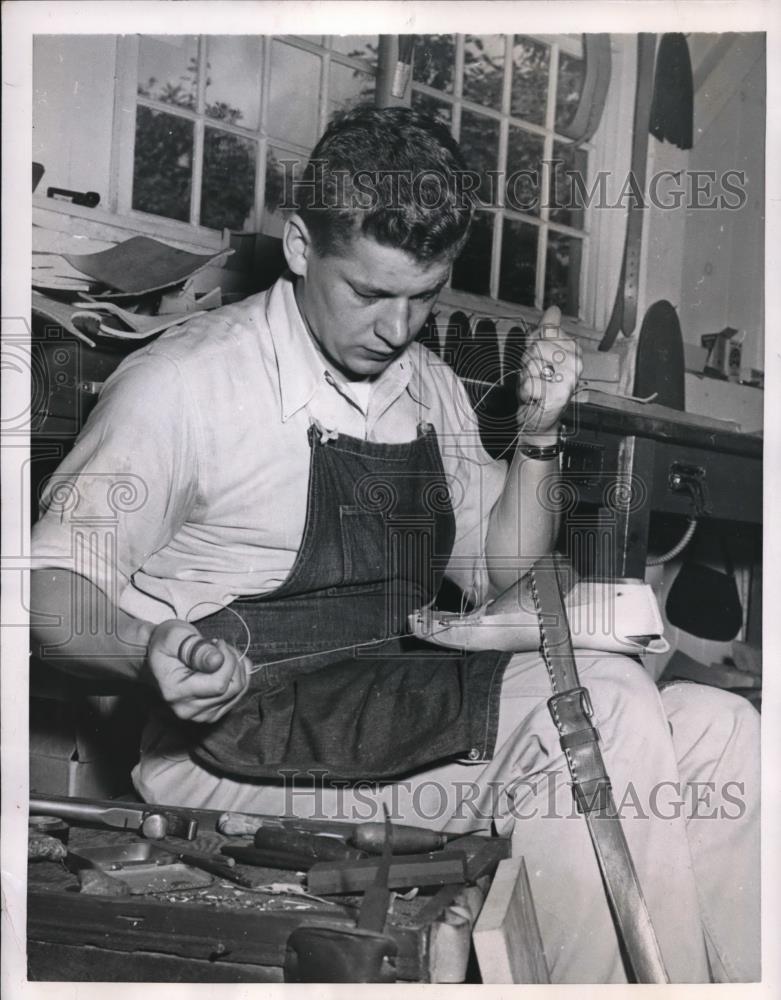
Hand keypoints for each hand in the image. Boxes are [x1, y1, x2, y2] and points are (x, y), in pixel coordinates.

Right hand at [145, 619, 250, 722]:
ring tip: (220, 654)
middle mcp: (187, 709)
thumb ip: (196, 649)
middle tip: (219, 646)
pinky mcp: (211, 714)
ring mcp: (200, 715)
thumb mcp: (175, 637)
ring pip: (238, 692)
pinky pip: (237, 696)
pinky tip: (225, 664)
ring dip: (237, 668)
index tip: (218, 643)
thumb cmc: (165, 644)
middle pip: (232, 689)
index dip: (227, 660)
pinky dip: (238, 677)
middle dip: (234, 662)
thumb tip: (217, 661)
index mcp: (175, 692)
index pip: (219, 684)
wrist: (155, 658)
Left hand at [517, 305, 581, 441]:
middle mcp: (575, 363)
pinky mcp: (558, 395)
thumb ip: (545, 331)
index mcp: (573, 349)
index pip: (545, 332)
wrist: (539, 419)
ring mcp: (568, 379)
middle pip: (536, 347)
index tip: (539, 359)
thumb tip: (553, 310)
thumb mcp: (540, 354)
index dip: (533, 345)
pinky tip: (534, 396)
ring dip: (526, 377)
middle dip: (528, 362)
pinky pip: (529, 383)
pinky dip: (525, 391)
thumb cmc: (540, 386)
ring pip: (531, 364)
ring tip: (535, 385)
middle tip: (536, 375)